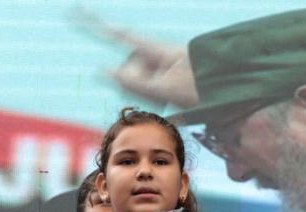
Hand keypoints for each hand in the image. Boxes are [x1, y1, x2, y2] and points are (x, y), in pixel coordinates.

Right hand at [70, 5, 197, 107]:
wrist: (230, 90)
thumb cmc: (203, 86)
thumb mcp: (167, 88)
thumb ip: (135, 82)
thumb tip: (105, 72)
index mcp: (155, 50)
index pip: (118, 35)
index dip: (95, 24)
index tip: (74, 9)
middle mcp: (155, 55)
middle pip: (127, 70)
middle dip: (134, 86)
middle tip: (161, 97)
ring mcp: (161, 68)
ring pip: (138, 85)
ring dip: (148, 98)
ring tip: (172, 103)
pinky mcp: (168, 81)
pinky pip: (150, 94)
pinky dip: (157, 103)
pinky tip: (170, 108)